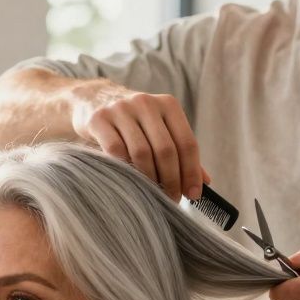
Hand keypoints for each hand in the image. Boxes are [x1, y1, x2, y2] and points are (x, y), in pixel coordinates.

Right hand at [69, 81, 208, 201]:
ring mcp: (121, 109)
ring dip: (149, 180)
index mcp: (168, 104)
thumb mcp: (159, 129)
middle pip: (166, 150)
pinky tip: (129, 182)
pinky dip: (125, 170)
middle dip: (171, 180)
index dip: (192, 172)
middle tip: (171, 200)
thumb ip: (180, 152)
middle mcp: (146, 103)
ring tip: (152, 195)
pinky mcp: (99, 119)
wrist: (94, 100)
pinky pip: (116, 151)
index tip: (193, 195)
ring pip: (141, 152)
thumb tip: (205, 182)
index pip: (187, 143)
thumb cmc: (134, 122)